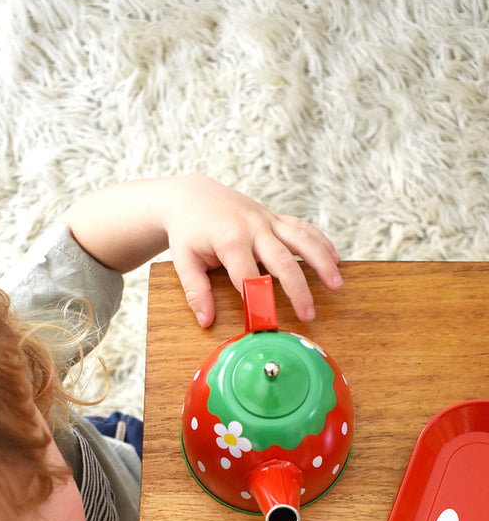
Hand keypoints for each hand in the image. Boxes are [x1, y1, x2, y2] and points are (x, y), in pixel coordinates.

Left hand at [164, 175, 342, 326]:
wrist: (192, 196)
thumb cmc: (188, 231)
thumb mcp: (184, 261)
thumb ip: (196, 292)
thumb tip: (206, 321)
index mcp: (230, 240)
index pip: (248, 278)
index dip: (258, 303)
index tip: (268, 324)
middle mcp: (253, 228)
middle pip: (282, 261)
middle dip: (297, 289)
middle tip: (309, 314)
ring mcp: (266, 220)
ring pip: (301, 239)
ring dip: (321, 261)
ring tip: (337, 283)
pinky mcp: (273, 216)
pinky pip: (301, 227)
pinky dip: (320, 241)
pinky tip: (335, 257)